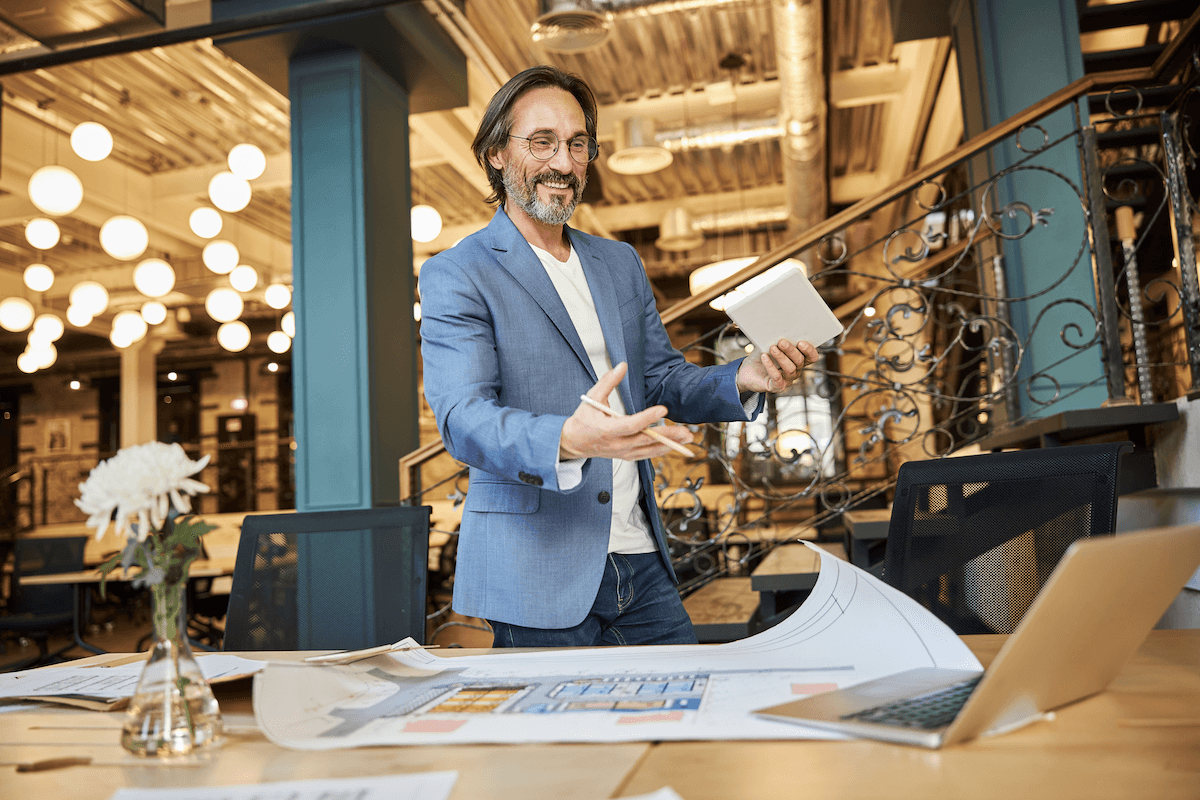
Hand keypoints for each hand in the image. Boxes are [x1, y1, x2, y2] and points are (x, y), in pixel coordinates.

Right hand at [560, 362, 693, 460]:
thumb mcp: (592, 397)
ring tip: (688, 437)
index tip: (663, 409)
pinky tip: (675, 444)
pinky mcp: (627, 456)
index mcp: (607, 429)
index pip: (631, 425)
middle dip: (668, 436)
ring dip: (670, 444)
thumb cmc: (584, 418)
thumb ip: (608, 381)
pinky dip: (662, 450)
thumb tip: (622, 365)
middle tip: (686, 431)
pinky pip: (647, 455)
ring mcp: (623, 452)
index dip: (648, 418)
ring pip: (650, 450)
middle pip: (646, 440)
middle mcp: (616, 444)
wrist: (574, 443)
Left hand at [736, 339, 818, 393]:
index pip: (811, 357)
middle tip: (781, 342)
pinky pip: (777, 377)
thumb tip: (777, 330)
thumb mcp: (768, 345)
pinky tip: (764, 357)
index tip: (801, 342)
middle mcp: (795, 370)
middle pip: (800, 361)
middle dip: (791, 350)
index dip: (809, 350)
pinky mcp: (777, 387)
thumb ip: (776, 339)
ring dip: (781, 357)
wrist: (746, 371)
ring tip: (772, 348)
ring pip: (790, 369)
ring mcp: (787, 380)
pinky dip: (771, 366)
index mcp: (798, 359)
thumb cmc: (761, 356)